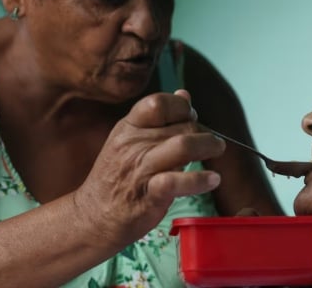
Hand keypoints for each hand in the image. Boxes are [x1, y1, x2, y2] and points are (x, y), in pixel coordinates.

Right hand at [72, 90, 224, 247]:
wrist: (93, 218)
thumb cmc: (118, 178)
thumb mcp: (130, 141)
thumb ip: (158, 119)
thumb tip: (183, 94)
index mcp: (128, 127)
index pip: (159, 102)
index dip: (182, 108)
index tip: (192, 118)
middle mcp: (133, 144)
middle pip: (181, 125)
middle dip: (203, 132)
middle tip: (213, 143)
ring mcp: (140, 169)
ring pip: (182, 146)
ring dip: (208, 146)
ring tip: (218, 150)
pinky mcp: (149, 195)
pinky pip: (177, 181)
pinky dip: (200, 180)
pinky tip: (212, 180)